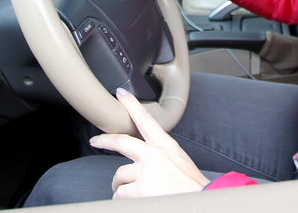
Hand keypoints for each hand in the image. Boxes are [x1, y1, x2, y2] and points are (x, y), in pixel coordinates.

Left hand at [89, 88, 208, 198]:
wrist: (202, 202)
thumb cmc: (194, 188)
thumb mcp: (181, 164)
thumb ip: (162, 158)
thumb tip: (142, 165)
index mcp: (167, 146)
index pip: (147, 120)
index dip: (132, 105)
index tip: (121, 94)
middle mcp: (154, 155)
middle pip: (121, 142)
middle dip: (105, 140)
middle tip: (96, 140)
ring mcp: (145, 171)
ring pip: (119, 176)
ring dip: (122, 187)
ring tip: (137, 193)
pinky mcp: (139, 189)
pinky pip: (120, 194)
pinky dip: (124, 200)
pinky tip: (137, 201)